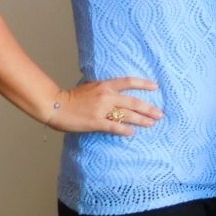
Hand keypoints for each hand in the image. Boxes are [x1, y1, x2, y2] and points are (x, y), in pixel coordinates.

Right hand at [46, 78, 161, 135]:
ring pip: (127, 115)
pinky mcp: (95, 122)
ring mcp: (101, 109)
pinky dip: (124, 130)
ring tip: (151, 123)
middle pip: (133, 102)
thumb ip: (105, 89)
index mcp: (106, 85)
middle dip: (148, 108)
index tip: (156, 87)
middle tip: (160, 114)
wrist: (56, 106)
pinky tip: (132, 132)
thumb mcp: (92, 87)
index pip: (129, 82)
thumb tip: (117, 91)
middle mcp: (107, 96)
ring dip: (141, 120)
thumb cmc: (73, 97)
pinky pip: (114, 126)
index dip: (144, 84)